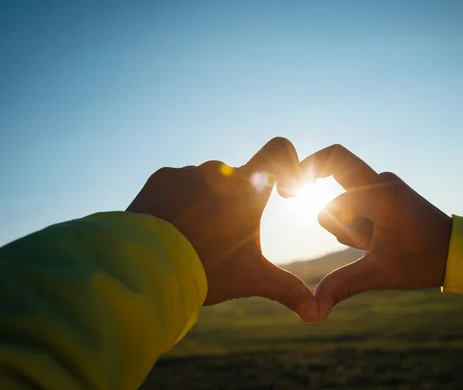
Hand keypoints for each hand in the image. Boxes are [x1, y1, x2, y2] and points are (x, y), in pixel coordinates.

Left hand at [127, 137, 317, 322]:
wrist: (146, 267)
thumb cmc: (206, 270)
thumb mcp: (251, 278)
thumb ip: (287, 290)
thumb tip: (316, 313)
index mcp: (249, 189)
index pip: (279, 149)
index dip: (286, 163)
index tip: (281, 191)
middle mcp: (220, 172)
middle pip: (239, 179)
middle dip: (234, 203)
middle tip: (220, 237)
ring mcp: (188, 172)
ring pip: (207, 182)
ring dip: (205, 201)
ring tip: (190, 236)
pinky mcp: (162, 177)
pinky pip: (177, 182)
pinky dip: (177, 200)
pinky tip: (170, 227)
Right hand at [300, 144, 451, 320]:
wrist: (457, 252)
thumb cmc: (423, 259)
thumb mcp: (380, 273)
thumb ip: (343, 284)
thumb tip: (313, 310)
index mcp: (378, 191)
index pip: (333, 162)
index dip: (307, 169)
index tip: (290, 191)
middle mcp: (380, 180)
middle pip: (334, 194)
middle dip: (341, 224)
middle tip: (369, 243)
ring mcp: (383, 185)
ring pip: (344, 204)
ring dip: (353, 228)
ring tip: (380, 243)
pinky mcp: (385, 193)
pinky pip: (356, 205)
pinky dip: (360, 225)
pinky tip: (380, 239)